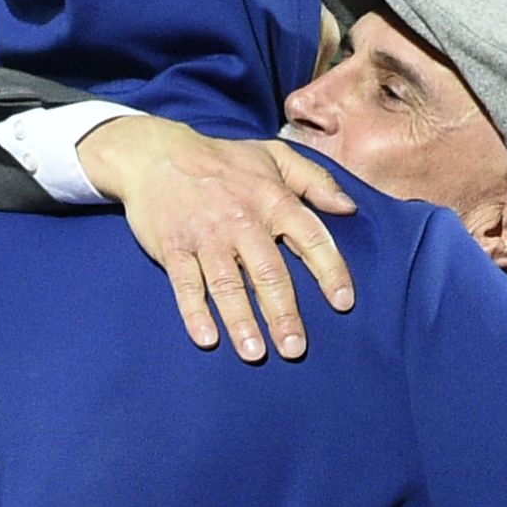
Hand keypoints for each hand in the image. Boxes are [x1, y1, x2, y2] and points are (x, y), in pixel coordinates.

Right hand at [87, 118, 355, 360]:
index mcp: (273, 199)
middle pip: (268, 273)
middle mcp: (242, 220)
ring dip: (242, 320)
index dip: (330, 271)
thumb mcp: (274, 156)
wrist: (157, 153)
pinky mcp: (174, 248)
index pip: (311, 238)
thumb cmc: (223, 160)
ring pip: (227, 284)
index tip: (343, 303)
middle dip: (283, 313)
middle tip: (295, 349)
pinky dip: (195, 312)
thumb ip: (315, 180)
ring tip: (255, 353)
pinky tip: (207, 339)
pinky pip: (186, 284)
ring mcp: (206, 236)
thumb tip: (349, 208)